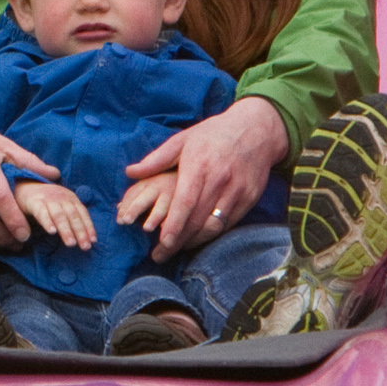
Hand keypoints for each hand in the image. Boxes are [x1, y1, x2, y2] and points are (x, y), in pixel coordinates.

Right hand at [15, 182, 94, 250]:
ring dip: (66, 230)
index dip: (88, 227)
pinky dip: (48, 222)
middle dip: (80, 231)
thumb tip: (86, 237)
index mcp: (70, 198)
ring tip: (71, 244)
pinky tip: (52, 232)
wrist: (24, 186)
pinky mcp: (34, 202)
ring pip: (59, 215)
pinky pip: (42, 213)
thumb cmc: (47, 201)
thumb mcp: (62, 204)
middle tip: (85, 247)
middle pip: (73, 215)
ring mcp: (48, 199)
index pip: (82, 213)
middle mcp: (61, 197)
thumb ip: (72, 216)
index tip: (93, 241)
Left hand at [119, 96, 291, 259]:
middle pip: (197, 219)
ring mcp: (237, 191)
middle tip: (160, 255)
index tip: (162, 242)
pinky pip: (229, 223)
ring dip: (194, 241)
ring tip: (176, 250)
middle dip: (178, 241)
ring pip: (214, 225)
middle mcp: (220, 180)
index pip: (185, 202)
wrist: (256, 130)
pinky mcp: (249, 198)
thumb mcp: (183, 139)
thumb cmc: (213, 134)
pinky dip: (212, 233)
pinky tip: (198, 238)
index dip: (173, 225)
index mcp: (199, 165)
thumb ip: (156, 159)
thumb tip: (130, 172)